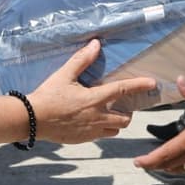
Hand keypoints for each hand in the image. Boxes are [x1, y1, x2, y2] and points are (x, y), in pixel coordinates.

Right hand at [27, 39, 156, 143]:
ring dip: (116, 123)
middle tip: (122, 105)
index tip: (152, 83)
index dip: (139, 85)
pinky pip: (100, 137)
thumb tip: (95, 44)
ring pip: (115, 130)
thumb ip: (81, 60)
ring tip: (108, 115)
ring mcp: (91, 131)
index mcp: (95, 99)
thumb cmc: (48, 96)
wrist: (32, 119)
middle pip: (125, 118)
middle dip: (127, 112)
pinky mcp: (83, 140)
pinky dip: (102, 130)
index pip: (123, 90)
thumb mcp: (64, 75)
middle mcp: (97, 117)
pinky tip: (91, 123)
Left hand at [134, 76, 184, 172]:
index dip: (148, 160)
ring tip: (161, 161)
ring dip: (168, 166)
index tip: (137, 162)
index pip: (163, 154)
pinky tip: (184, 159)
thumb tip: (179, 79)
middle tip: (144, 163)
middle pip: (168, 165)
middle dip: (154, 165)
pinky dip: (183, 165)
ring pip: (180, 168)